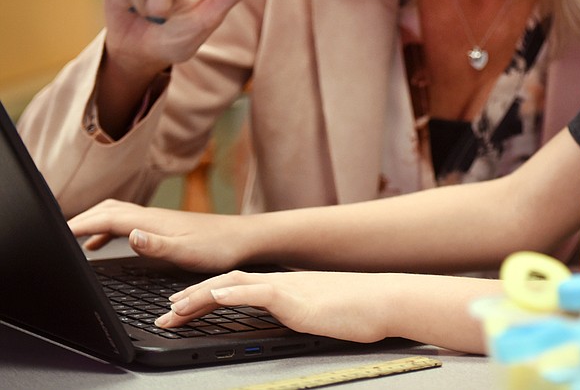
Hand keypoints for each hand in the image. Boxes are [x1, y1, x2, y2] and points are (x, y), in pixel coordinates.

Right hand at [69, 199, 252, 272]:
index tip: (58, 232)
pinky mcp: (163, 226)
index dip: (80, 224)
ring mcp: (157, 220)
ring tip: (73, 239)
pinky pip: (126, 224)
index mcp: (151, 220)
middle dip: (81, 219)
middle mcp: (151, 216)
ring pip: (116, 214)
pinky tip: (103, 245)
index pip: (106, 218)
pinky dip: (107, 231)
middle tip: (58, 234)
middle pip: (107, 210)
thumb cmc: (218, 247)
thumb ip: (156, 244)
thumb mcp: (186, 252)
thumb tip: (129, 234)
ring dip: (92, 222)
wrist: (244, 239)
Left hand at [158, 271, 400, 343]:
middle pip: (226, 285)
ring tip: (175, 309)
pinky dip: (231, 294)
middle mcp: (281, 283)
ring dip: (200, 296)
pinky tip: (213, 297)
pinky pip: (257, 292)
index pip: (237, 288)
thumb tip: (290, 324)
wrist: (385, 300)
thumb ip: (300, 315)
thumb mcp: (321, 314)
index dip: (206, 297)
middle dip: (191, 299)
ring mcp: (287, 288)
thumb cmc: (361, 311)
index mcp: (286, 288)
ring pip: (233, 285)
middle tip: (166, 314)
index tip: (183, 308)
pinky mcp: (295, 298)